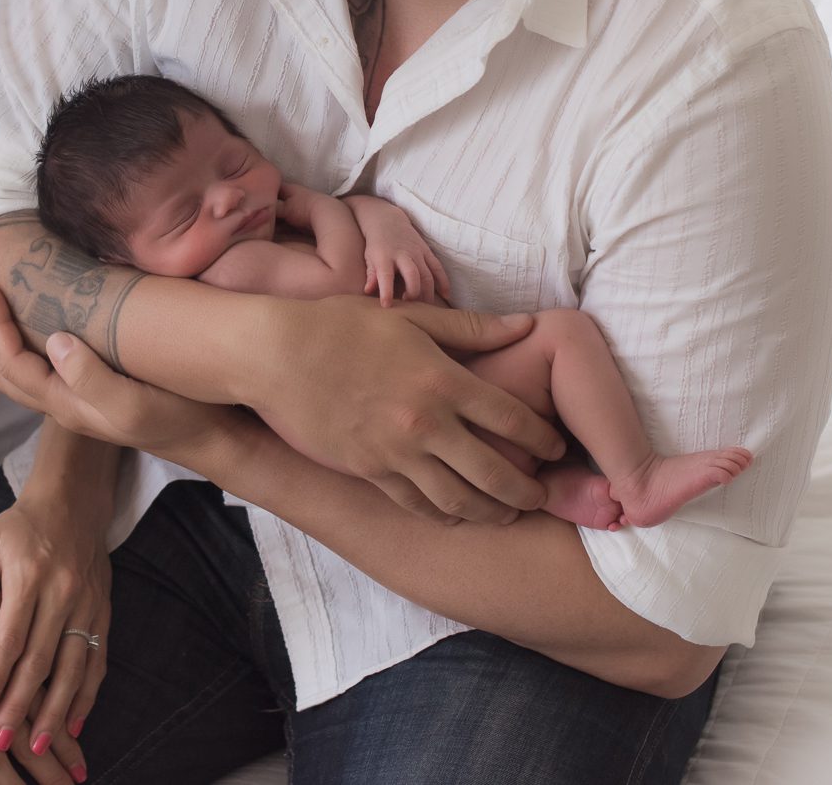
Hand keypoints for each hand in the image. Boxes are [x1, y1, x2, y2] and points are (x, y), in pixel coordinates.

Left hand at [0, 285, 250, 468]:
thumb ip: (90, 375)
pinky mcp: (96, 391)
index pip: (14, 363)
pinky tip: (26, 343)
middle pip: (2, 373)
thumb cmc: (175, 414)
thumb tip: (53, 338)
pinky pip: (40, 372)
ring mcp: (79, 400)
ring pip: (18, 376)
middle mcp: (64, 404)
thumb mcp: (132, 401)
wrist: (209, 436)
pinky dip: (16, 355)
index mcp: (65, 402)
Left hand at [0, 489, 110, 762]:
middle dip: (22, 705)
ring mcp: (87, 605)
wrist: (74, 503)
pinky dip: (88, 693)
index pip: (11, 636)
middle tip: (3, 742)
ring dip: (57, 710)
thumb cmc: (21, 526)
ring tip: (40, 745)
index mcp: (30, 576)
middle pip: (42, 660)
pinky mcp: (103, 612)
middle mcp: (63, 594)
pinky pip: (97, 659)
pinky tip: (76, 722)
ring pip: (73, 667)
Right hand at [246, 296, 566, 524]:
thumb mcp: (409, 318)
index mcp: (442, 379)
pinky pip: (417, 503)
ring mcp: (396, 452)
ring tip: (508, 514)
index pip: (512, 418)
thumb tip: (525, 324)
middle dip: (527, 489)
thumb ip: (469, 328)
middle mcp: (426, 423)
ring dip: (492, 511)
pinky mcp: (369, 471)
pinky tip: (457, 514)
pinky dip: (444, 514)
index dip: (543, 437)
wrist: (275, 355)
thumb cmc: (340, 326)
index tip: (556, 446)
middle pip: (495, 471)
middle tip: (543, 496)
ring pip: (459, 499)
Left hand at [353, 200, 452, 306]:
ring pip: (428, 274)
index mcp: (384, 257)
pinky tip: (446, 295)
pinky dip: (443, 281)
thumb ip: (370, 275)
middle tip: (410, 306)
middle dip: (414, 292)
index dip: (386, 292)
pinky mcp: (426, 250)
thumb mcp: (369, 258)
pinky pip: (438, 267)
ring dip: (428, 292)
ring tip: (425, 307)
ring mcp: (417, 251)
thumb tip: (367, 291)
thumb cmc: (375, 244)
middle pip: (413, 274)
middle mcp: (402, 254)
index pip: (385, 276)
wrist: (386, 219)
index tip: (386, 305)